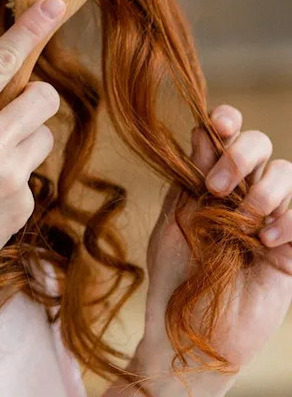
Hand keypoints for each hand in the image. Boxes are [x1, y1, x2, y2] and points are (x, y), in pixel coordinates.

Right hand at [0, 0, 66, 299]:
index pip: (0, 61)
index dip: (31, 28)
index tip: (55, 5)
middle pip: (44, 97)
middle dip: (32, 99)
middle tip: (13, 113)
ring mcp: (8, 176)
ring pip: (44, 136)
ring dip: (23, 140)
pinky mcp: (20, 205)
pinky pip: (31, 175)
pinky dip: (12, 179)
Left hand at [138, 103, 291, 388]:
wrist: (189, 333)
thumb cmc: (174, 280)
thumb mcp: (174, 225)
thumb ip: (190, 183)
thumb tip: (202, 134)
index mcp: (207, 184)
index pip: (223, 138)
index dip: (226, 121)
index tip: (219, 123)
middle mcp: (240, 195)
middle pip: (260, 146)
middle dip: (241, 155)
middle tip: (216, 187)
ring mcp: (268, 220)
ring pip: (287, 174)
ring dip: (266, 190)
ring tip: (246, 223)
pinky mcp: (289, 250)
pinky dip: (288, 222)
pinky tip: (268, 242)